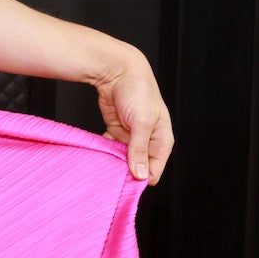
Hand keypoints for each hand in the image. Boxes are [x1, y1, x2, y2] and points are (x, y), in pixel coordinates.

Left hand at [94, 52, 173, 182]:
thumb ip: (139, 149)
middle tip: (111, 178)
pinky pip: (111, 148)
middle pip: (138, 166)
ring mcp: (131, 137)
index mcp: (162, 140)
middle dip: (126, 172)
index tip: (126, 185)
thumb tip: (141, 174)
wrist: (119, 72)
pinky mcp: (116, 131)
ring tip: (102, 168)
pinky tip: (96, 156)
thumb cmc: (138, 92)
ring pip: (123, 159)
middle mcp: (148, 141)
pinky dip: (104, 152)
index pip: (155, 169)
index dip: (142, 178)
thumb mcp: (142, 123)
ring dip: (113, 162)